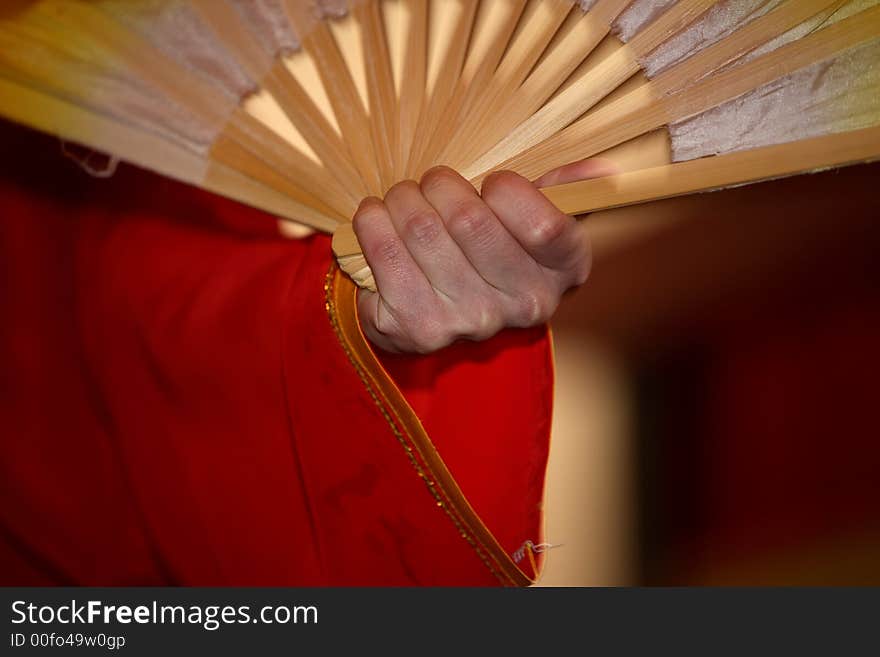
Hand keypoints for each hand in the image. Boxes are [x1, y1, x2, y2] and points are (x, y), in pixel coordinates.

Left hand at [352, 160, 617, 352]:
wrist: (445, 312)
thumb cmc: (492, 251)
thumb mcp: (536, 222)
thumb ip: (562, 191)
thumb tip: (599, 171)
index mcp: (564, 271)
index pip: (542, 226)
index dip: (506, 190)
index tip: (490, 184)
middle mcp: (522, 306)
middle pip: (468, 218)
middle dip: (439, 184)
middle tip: (432, 183)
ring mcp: (468, 322)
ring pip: (420, 228)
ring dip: (402, 198)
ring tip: (403, 198)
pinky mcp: (416, 328)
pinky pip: (384, 252)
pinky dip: (372, 222)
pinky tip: (377, 219)